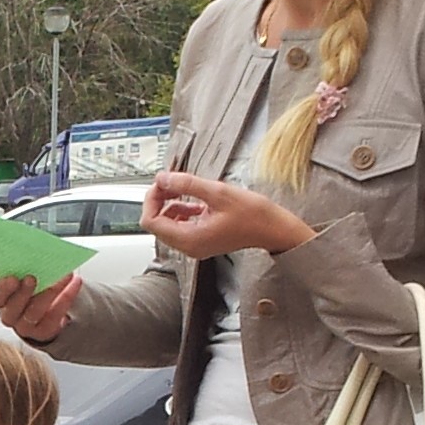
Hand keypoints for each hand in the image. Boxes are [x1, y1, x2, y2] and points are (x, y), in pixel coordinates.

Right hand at [0, 272, 82, 342]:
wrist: (44, 313)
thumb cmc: (31, 290)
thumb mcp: (25, 279)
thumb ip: (25, 269)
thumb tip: (37, 253)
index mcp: (2, 299)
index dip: (5, 287)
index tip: (13, 277)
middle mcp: (11, 315)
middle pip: (14, 307)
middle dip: (24, 292)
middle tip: (33, 278)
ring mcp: (26, 326)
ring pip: (35, 312)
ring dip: (50, 292)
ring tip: (62, 276)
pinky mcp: (43, 332)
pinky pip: (55, 316)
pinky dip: (67, 297)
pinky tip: (75, 283)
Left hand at [141, 170, 314, 260]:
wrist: (274, 229)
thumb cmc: (252, 215)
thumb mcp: (217, 192)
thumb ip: (186, 184)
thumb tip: (162, 178)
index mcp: (189, 239)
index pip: (151, 221)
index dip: (152, 198)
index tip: (162, 182)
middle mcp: (188, 247)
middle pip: (156, 223)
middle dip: (160, 200)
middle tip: (172, 182)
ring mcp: (194, 246)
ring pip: (167, 224)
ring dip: (171, 204)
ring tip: (184, 189)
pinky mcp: (202, 241)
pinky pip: (181, 226)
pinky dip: (182, 211)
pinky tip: (195, 201)